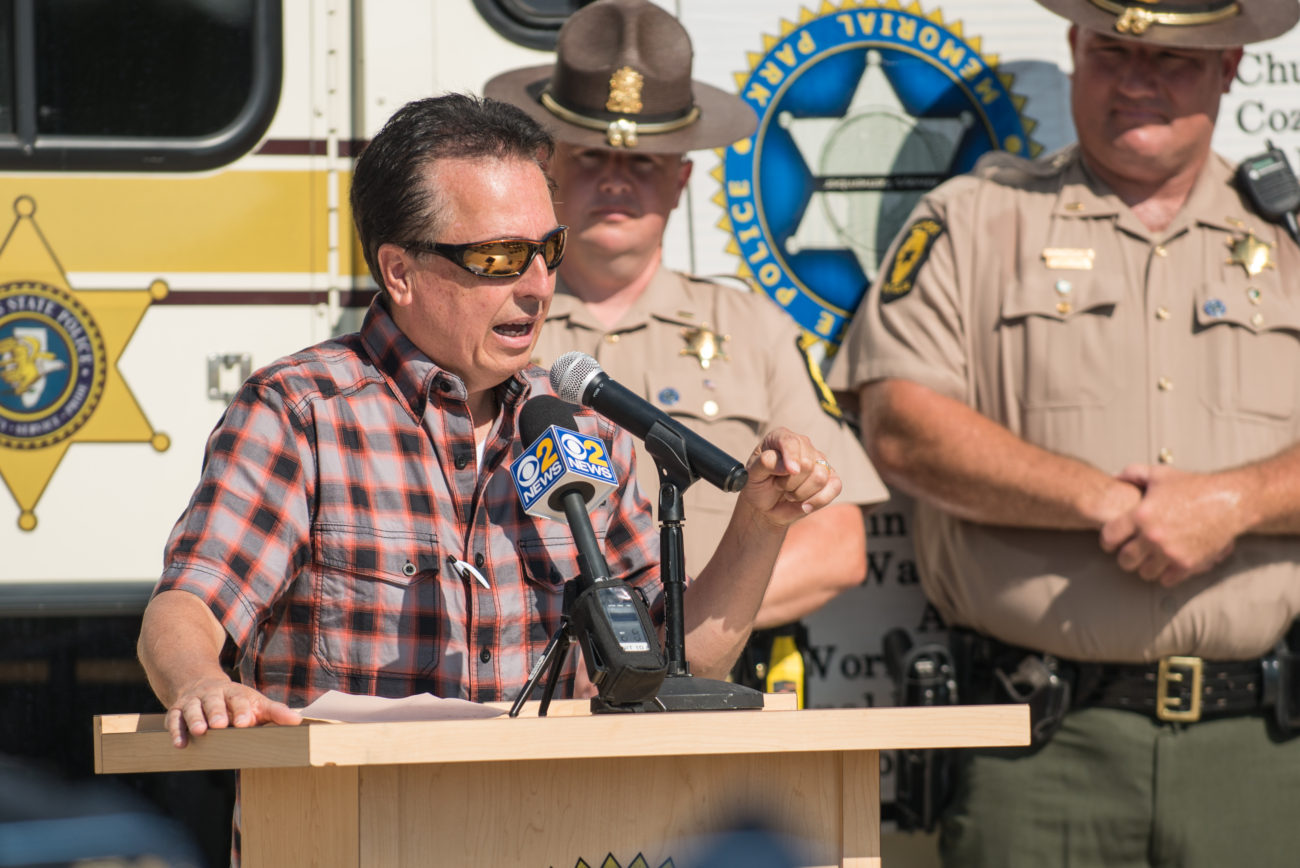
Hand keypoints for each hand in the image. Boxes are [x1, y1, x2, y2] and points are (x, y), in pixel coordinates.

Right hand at [165, 675, 301, 747]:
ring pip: (193, 708)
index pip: (239, 700)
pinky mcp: (177, 711)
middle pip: (214, 701)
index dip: (242, 710)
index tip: (246, 722)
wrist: (201, 684)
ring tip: (200, 732)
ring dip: (196, 719)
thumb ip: (275, 712)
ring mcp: (194, 702)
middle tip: (221, 724)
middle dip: (217, 712)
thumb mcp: (256, 703)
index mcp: (234, 692)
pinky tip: (180, 744)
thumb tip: (298, 721)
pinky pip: (174, 720)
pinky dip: (176, 731)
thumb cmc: (236, 701)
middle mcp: (212, 695)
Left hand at [739, 427, 842, 526]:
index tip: (790, 471)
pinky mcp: (831, 478)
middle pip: (807, 463)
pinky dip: (817, 501)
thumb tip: (789, 466)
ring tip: (789, 493)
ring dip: (800, 493)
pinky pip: (834, 487)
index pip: (792, 442)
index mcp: (781, 437)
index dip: (791, 457)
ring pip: (820, 477)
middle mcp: (803, 445)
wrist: (767, 504)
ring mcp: (819, 461)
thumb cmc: (759, 484)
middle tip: (779, 485)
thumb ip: (765, 463)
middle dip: (790, 482)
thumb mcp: (752, 474)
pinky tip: (804, 504)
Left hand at [1099, 464, 1242, 586]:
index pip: (1109, 537)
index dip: (1108, 542)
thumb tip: (1114, 476)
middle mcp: (1152, 536)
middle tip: (1131, 553)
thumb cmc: (1194, 486)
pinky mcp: (1188, 563)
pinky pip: (1167, 579)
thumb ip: (1133, 473)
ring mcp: (1170, 552)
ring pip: (1145, 573)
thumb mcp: (1160, 474)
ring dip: (1145, 567)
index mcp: (1140, 515)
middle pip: (1125, 560)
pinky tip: (1167, 564)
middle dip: (1125, 558)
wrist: (1229, 500)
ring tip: (1149, 559)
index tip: (1112, 543)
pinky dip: (1165, 574)